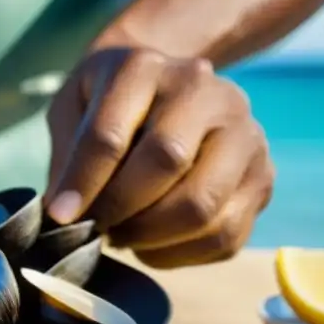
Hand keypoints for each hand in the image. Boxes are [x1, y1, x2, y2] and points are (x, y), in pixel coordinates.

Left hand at [44, 47, 273, 267]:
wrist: (166, 87)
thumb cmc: (107, 103)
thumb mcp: (72, 109)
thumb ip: (66, 156)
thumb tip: (65, 215)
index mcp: (146, 68)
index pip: (111, 134)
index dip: (83, 182)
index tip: (60, 217)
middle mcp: (208, 93)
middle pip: (168, 162)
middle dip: (121, 209)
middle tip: (95, 228)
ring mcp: (246, 134)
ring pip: (202, 206)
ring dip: (151, 237)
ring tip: (123, 235)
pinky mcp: (263, 177)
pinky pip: (225, 236)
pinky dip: (180, 254)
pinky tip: (152, 244)